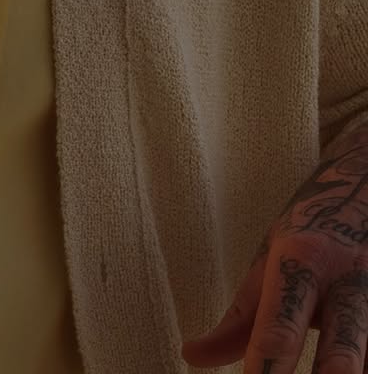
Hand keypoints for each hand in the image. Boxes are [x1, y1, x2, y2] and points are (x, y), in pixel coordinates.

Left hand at [182, 127, 367, 372]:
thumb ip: (237, 320)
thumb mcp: (268, 261)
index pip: (279, 329)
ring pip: (366, 360)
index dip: (266, 370)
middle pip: (341, 358)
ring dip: (345, 369)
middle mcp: (349, 281)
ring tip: (321, 370)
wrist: (365, 185)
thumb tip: (189, 356)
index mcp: (302, 261)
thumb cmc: (308, 233)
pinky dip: (361, 362)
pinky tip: (347, 363)